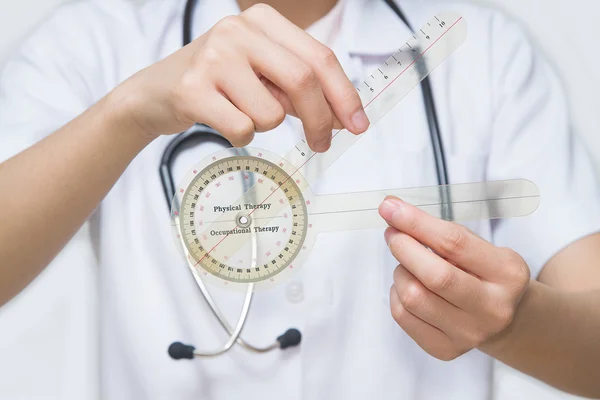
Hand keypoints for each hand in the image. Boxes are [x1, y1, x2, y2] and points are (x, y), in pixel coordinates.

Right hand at [110, 4, 368, 150]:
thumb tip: (341, 115)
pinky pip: (243, 129)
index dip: (344, 95)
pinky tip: (222, 121)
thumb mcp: (260, 72)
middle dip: (321, 121)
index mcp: (262, 20)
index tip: (357, 125)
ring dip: (266, 125)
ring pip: (272, 113)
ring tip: (240, 112)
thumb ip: (298, 86)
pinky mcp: (193, 89)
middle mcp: (238, 31)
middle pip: (303, 81)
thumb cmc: (216, 83)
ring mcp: (214, 57)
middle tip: (322, 144)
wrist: (153, 93)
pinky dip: (241, 136)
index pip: (320, 57)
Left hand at [378, 196, 530, 360]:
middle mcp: (492, 308)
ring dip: (401, 271)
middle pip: (435, 275)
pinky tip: (409, 286)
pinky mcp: (445, 350)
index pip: (454, 243)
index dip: (417, 223)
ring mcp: (469, 334)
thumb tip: (392, 208)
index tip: (390, 207)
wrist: (503, 318)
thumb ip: (438, 229)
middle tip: (392, 233)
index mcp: (507, 273)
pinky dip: (396, 293)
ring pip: (413, 296)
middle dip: (403, 247)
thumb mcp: (477, 246)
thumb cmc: (482, 272)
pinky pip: (402, 316)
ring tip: (408, 264)